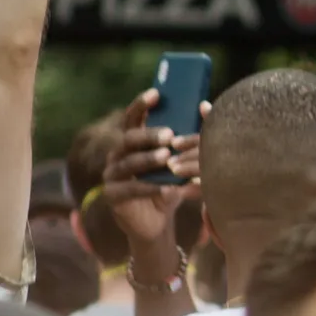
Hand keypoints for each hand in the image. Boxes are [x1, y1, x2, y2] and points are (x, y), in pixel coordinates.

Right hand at [100, 89, 205, 254]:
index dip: (141, 105)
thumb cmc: (170, 185)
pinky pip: (129, 189)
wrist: (158, 222)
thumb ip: (187, 139)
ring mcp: (111, 176)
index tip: (156, 94)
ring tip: (166, 158)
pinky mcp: (112, 197)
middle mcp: (117, 156)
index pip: (132, 118)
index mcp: (132, 143)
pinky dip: (149, 188)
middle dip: (148, 135)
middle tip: (169, 134)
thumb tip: (204, 106)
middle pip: (128, 139)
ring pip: (128, 163)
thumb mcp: (179, 162)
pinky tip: (166, 188)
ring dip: (148, 160)